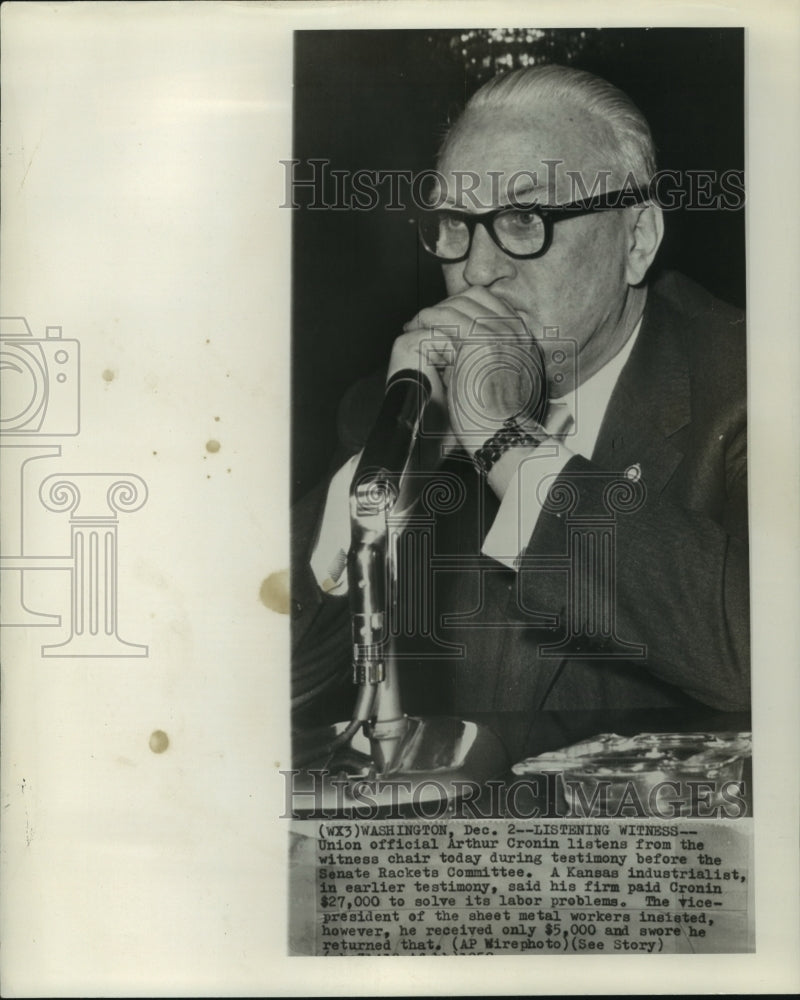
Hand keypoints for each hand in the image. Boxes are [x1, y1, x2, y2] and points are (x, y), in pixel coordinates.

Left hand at [390, 287, 546, 457]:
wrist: (504, 435)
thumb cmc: (498, 418)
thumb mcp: (500, 380)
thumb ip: (490, 358)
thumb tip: (460, 348)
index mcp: (523, 338)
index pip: (490, 302)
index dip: (461, 305)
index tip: (441, 319)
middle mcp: (515, 331)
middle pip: (473, 298)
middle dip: (444, 305)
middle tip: (422, 320)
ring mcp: (500, 333)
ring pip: (457, 305)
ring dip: (431, 313)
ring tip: (413, 325)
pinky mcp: (480, 341)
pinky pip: (444, 317)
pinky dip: (425, 319)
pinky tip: (414, 328)